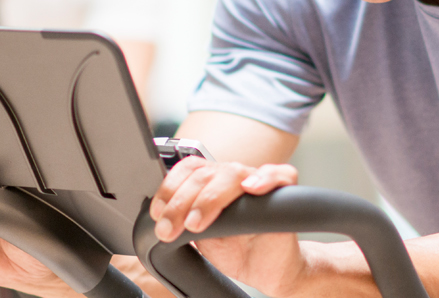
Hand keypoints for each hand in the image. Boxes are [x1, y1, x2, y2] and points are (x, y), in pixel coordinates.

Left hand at [149, 157, 309, 295]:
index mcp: (211, 183)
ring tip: (196, 222)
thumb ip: (181, 222)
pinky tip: (252, 188)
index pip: (187, 170)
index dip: (169, 188)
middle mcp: (232, 178)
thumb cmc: (235, 249)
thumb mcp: (199, 238)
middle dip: (180, 203)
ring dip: (210, 198)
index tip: (158, 214)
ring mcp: (258, 182)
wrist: (266, 269)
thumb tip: (155, 220)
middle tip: (169, 229)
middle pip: (205, 174)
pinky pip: (282, 174)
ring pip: (233, 173)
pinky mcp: (283, 193)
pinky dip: (266, 177)